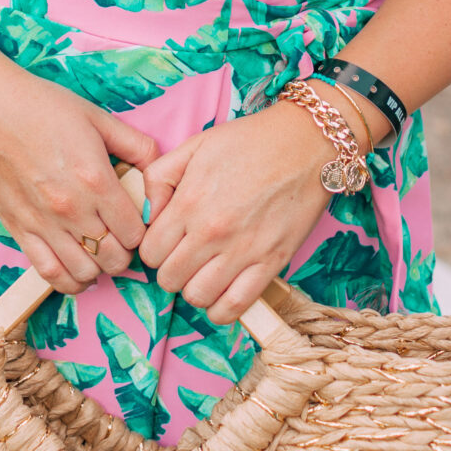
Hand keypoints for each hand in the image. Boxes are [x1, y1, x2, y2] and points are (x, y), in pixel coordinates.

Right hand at [0, 57, 156, 293]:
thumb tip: (159, 168)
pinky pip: (49, 274)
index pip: (135, 232)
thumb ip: (135, 145)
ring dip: (99, 268)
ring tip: (101, 252)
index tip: (138, 221)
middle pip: (114, 258)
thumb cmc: (43, 107)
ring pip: (85, 273)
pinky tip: (78, 271)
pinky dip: (69, 281)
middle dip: (125, 252)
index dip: (142, 230)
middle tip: (122, 237)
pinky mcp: (19, 230)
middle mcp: (72, 209)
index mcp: (97, 180)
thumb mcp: (98, 118)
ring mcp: (43, 224)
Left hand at [138, 104, 332, 323]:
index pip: (150, 252)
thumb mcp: (194, 145)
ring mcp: (243, 251)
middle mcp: (212, 231)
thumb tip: (145, 215)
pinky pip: (235, 307)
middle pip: (169, 279)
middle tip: (186, 256)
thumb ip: (158, 177)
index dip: (154, 249)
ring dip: (195, 289)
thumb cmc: (249, 142)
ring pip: (197, 297)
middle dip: (172, 270)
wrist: (305, 143)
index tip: (167, 242)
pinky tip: (222, 291)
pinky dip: (222, 308)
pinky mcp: (271, 263)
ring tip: (205, 271)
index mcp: (189, 202)